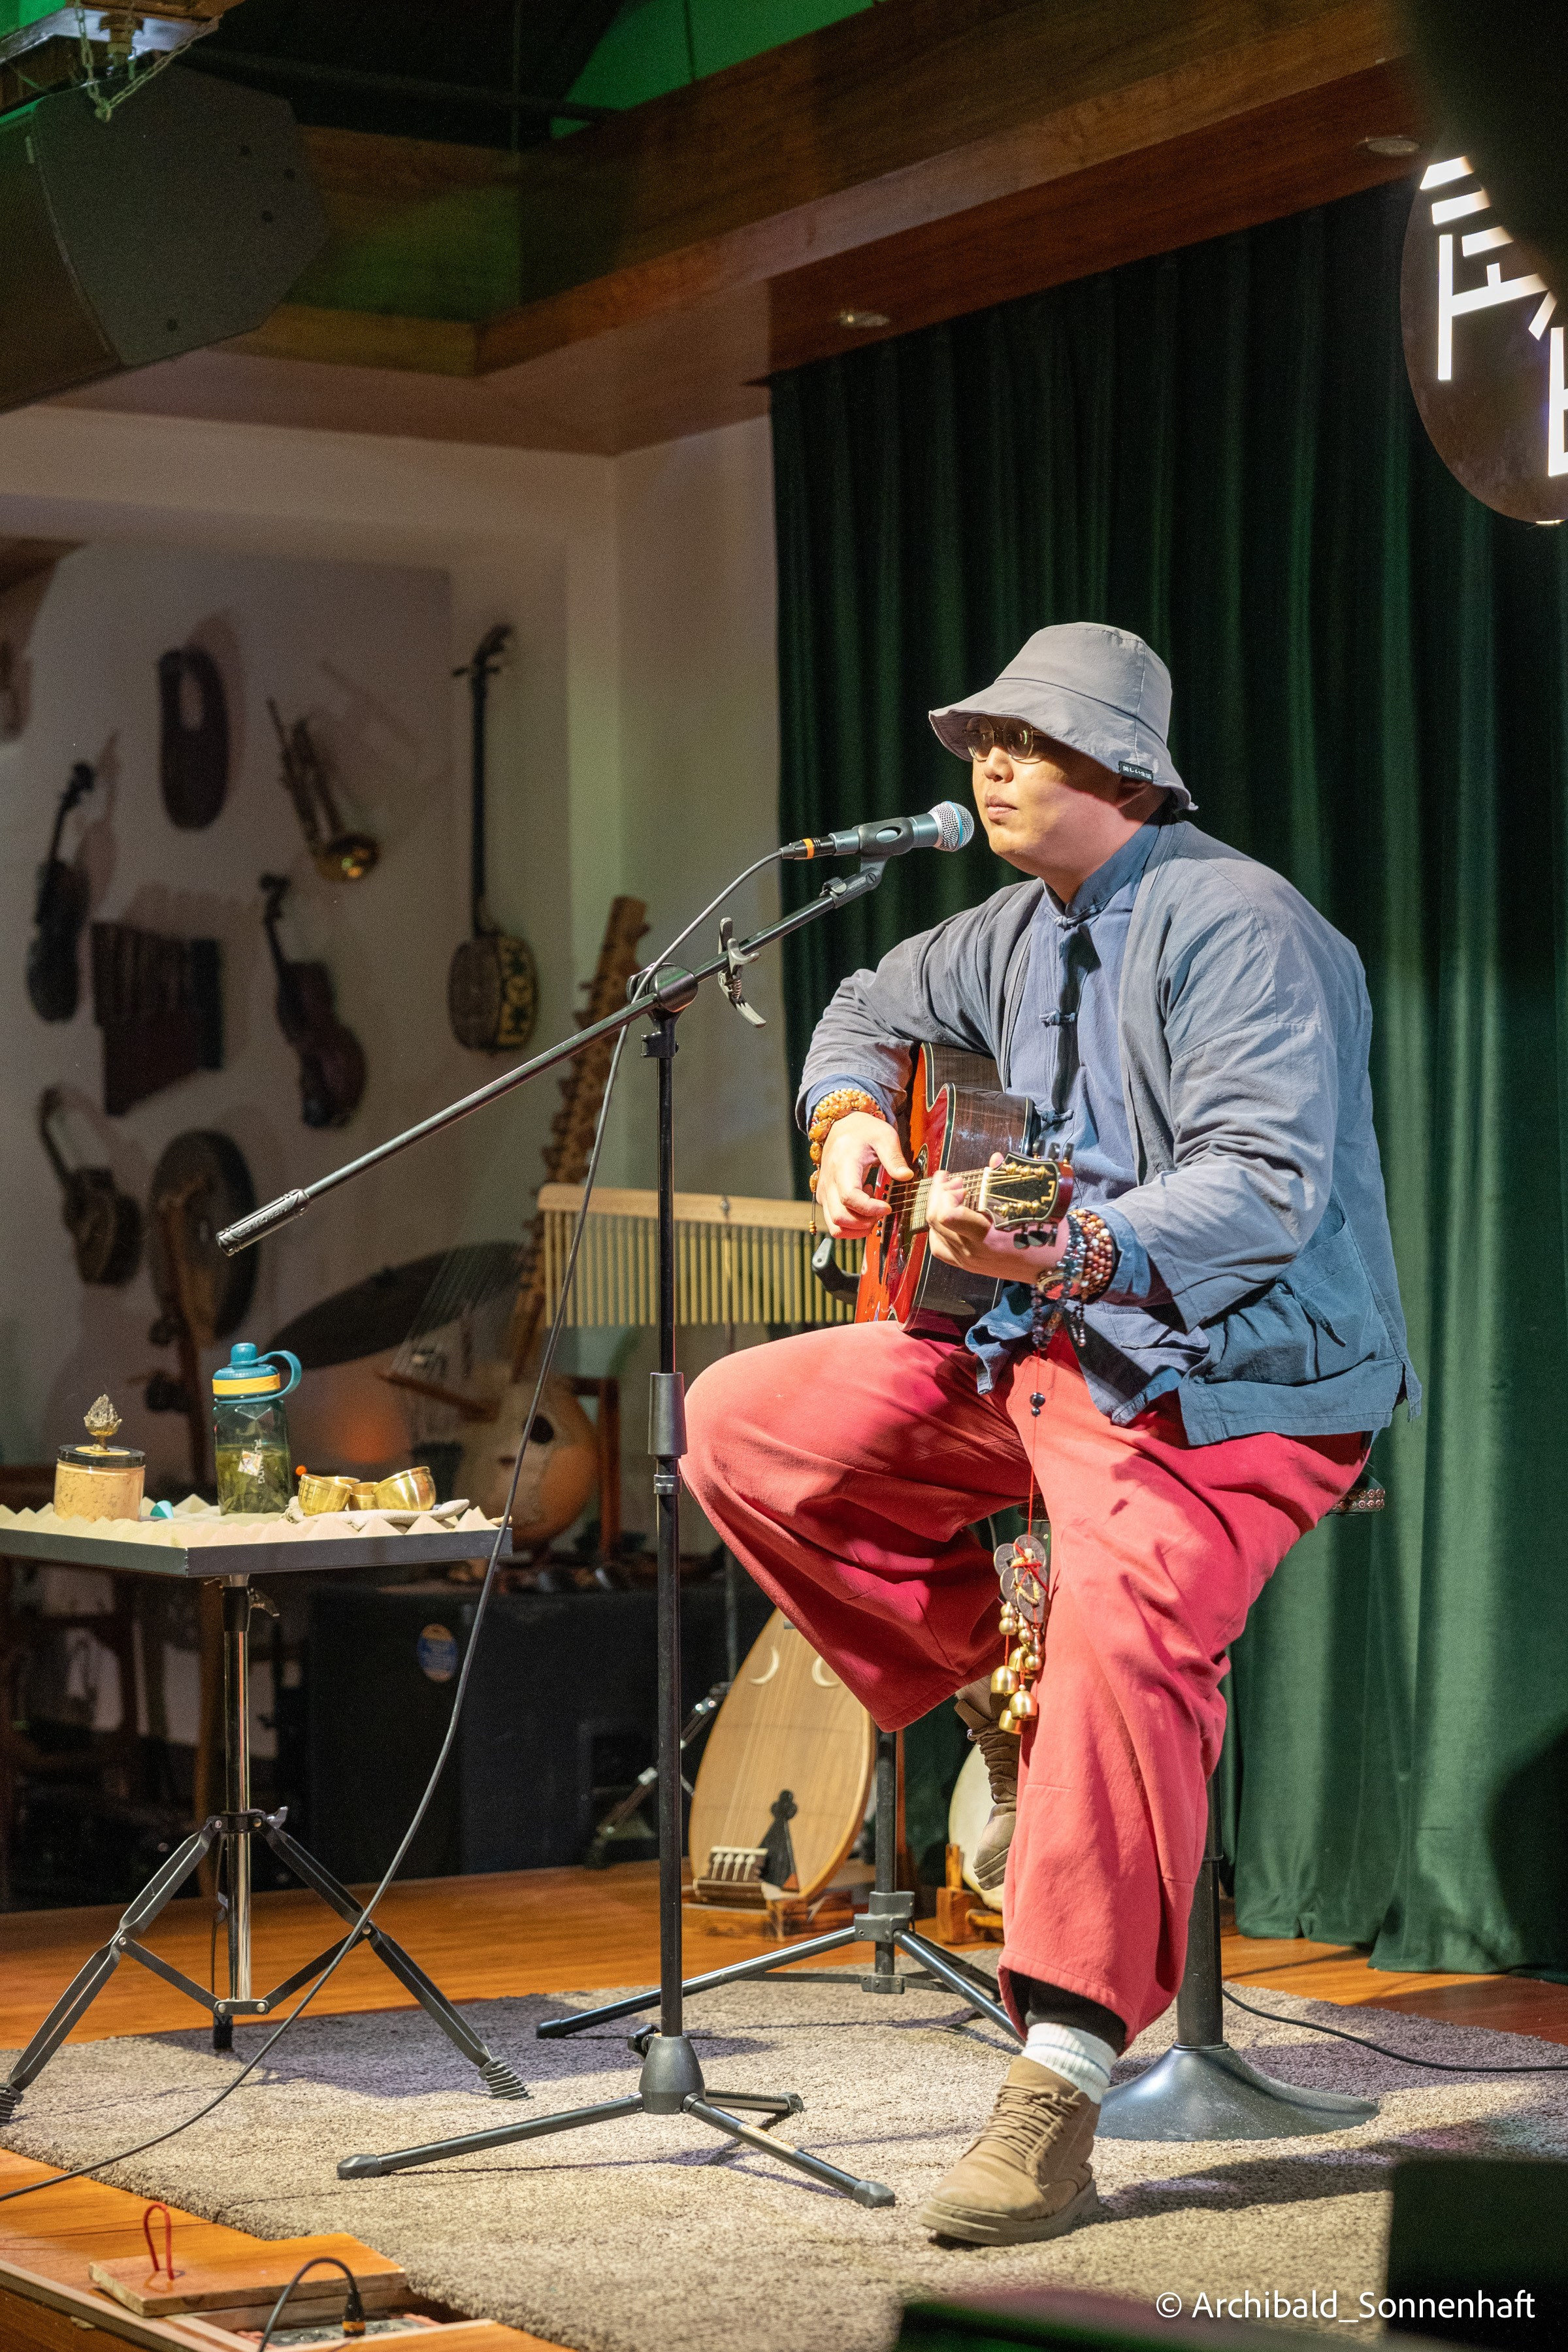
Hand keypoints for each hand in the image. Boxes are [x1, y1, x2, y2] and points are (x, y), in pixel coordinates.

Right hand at [816, 1112, 912, 1237]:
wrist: (841, 1126)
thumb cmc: (864, 1131)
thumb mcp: (884, 1136)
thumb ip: (894, 1157)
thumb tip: (906, 1177)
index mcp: (842, 1165)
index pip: (850, 1196)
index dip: (870, 1208)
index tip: (888, 1207)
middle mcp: (829, 1182)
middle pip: (840, 1217)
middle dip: (865, 1223)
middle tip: (882, 1211)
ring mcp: (824, 1192)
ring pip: (834, 1226)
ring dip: (856, 1228)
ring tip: (872, 1212)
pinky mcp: (824, 1198)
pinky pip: (833, 1223)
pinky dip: (850, 1224)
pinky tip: (862, 1207)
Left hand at [925, 1157, 1069, 1280]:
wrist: (1053, 1264)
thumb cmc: (1046, 1233)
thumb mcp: (1030, 1204)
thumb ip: (1007, 1181)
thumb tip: (995, 1159)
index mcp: (986, 1237)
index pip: (947, 1216)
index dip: (946, 1193)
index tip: (959, 1181)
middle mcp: (972, 1251)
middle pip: (935, 1220)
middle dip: (939, 1193)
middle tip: (954, 1181)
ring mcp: (967, 1261)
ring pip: (934, 1233)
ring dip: (937, 1209)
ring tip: (950, 1196)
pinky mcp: (967, 1266)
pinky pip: (940, 1248)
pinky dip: (937, 1230)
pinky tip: (946, 1217)